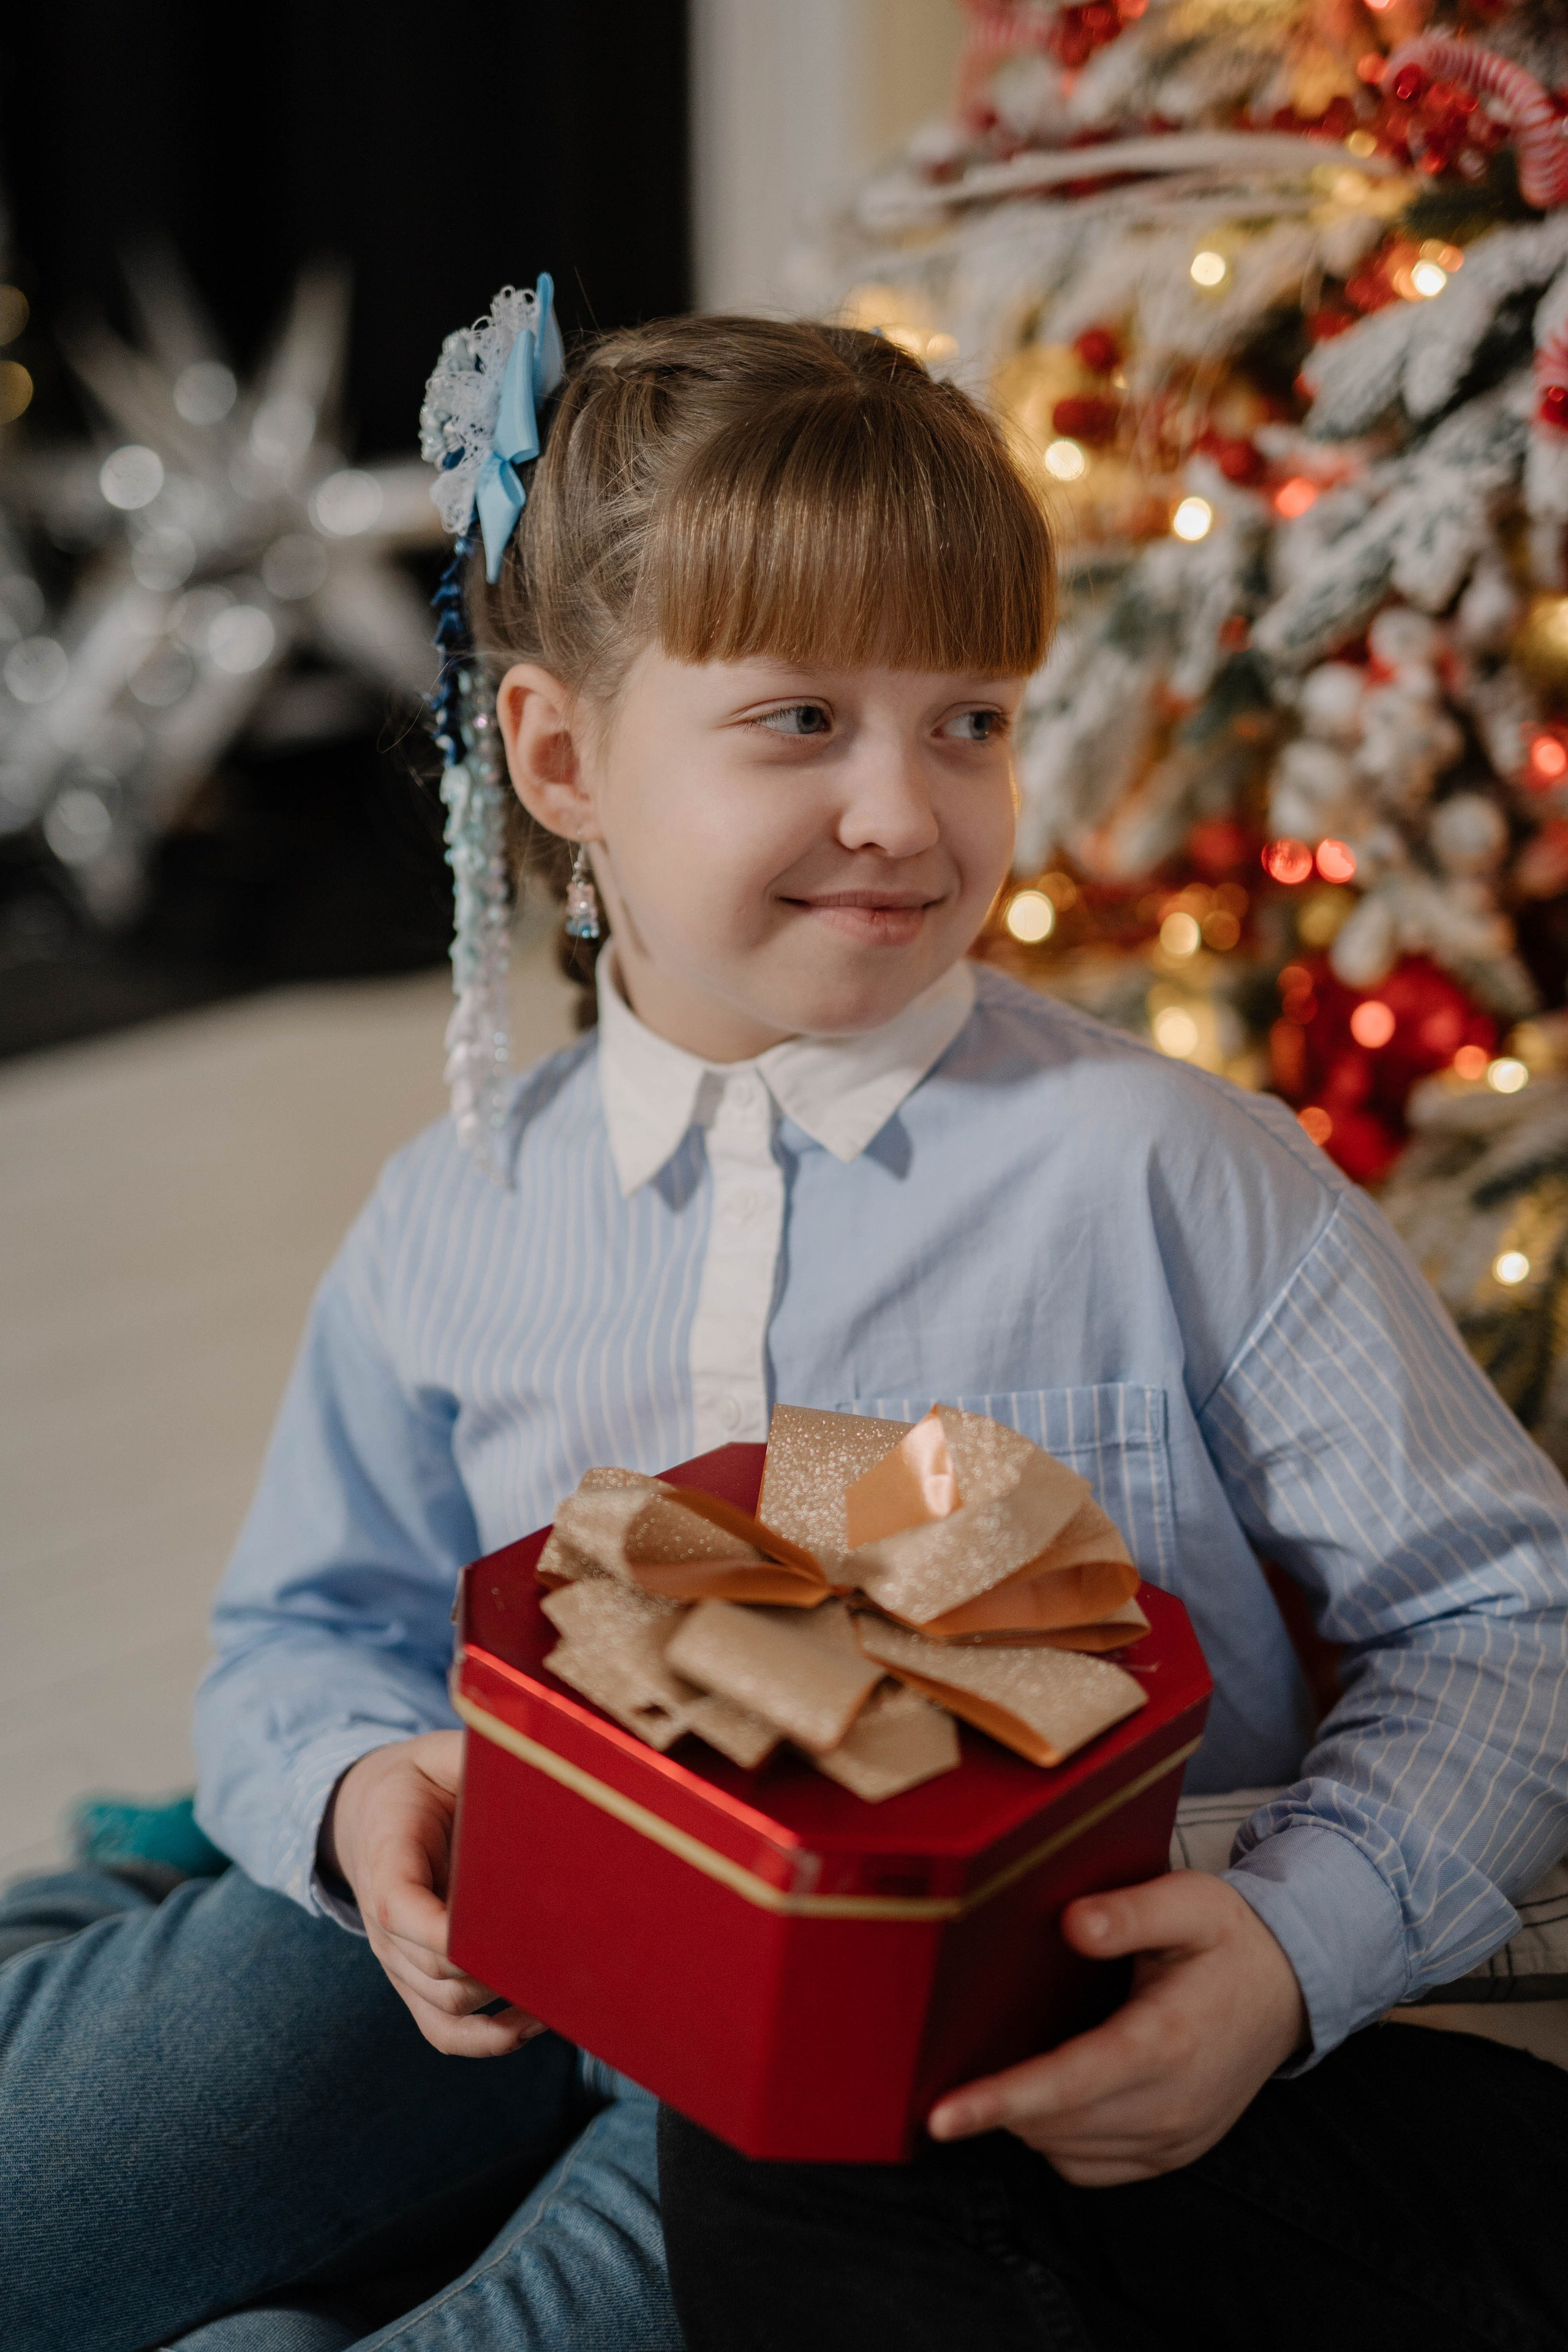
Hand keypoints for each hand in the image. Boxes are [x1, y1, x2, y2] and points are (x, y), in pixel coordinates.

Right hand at [321, 1730, 543, 2056]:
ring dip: (502, 2006)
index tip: (513, 1927)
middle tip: (566, 1947)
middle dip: (499, 1968)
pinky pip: (443, 2032)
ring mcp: (398, 1962)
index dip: (453, 1932)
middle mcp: (384, 1927)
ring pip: (446, 2008)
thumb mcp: (438, 1754)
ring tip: (563, 1988)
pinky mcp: (416, 1982)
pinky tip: (534, 2023)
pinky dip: (486, 2040)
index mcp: (386, 1866)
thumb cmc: (421, 1779)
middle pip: (436, 1972)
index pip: (402, 1912)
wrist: (374, 1811)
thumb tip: (532, 1748)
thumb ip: (469, 1755)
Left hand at [928, 1871, 1306, 2184]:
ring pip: (1066, 2152)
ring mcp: (1176, 2138)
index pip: (1070, 2082)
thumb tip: (1071, 1924)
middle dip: (994, 2107)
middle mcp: (1174, 2104)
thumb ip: (1128, 1912)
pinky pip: (1090, 2168)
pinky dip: (1056, 2141)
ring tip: (994, 2075)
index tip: (940, 2116)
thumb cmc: (1229, 1939)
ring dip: (1024, 2121)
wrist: (1291, 1988)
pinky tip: (1046, 2099)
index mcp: (1169, 2040)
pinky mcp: (1174, 2154)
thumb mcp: (1188, 1901)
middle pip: (1057, 2124)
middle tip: (944, 2073)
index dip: (1000, 2100)